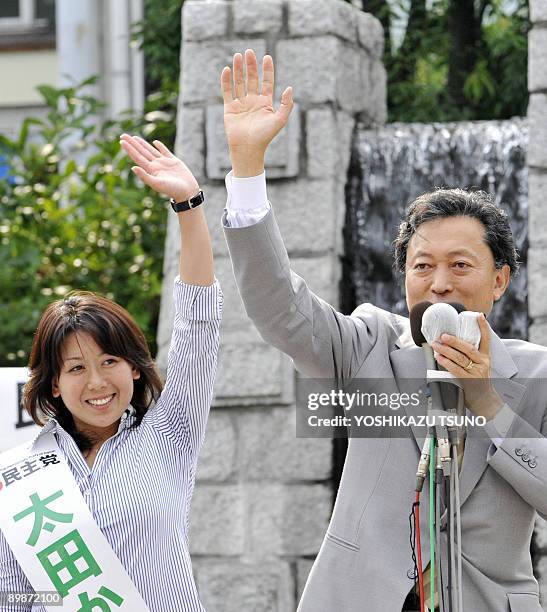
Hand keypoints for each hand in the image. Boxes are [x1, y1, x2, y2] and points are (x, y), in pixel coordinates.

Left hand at [119, 134, 199, 201]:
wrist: (187, 192)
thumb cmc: (172, 190)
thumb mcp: (157, 184)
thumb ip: (145, 176)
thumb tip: (133, 168)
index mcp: (151, 170)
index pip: (137, 157)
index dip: (129, 149)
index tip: (121, 141)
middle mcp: (156, 165)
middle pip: (142, 152)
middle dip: (132, 143)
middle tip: (123, 135)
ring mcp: (164, 163)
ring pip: (151, 150)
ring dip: (142, 144)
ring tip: (134, 137)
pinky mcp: (174, 161)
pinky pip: (165, 151)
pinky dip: (160, 146)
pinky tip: (155, 142)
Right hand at [221, 49, 293, 175]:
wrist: (248, 148)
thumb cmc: (265, 136)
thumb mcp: (280, 120)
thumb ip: (286, 104)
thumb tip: (290, 88)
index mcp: (265, 103)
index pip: (266, 82)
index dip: (267, 70)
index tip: (267, 57)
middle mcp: (253, 102)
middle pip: (252, 79)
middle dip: (251, 65)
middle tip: (249, 52)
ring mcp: (241, 104)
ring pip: (239, 82)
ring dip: (238, 69)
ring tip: (238, 56)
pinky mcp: (230, 109)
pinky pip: (227, 92)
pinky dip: (226, 81)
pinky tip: (227, 70)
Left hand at [431, 313, 503, 419]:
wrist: (484, 401)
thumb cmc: (477, 381)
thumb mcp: (479, 366)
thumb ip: (470, 355)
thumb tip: (451, 342)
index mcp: (486, 357)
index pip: (486, 339)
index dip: (483, 327)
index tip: (479, 316)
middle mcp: (483, 363)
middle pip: (469, 348)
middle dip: (455, 341)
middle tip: (443, 335)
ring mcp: (477, 373)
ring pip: (461, 358)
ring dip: (446, 350)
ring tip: (435, 345)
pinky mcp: (469, 381)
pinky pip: (456, 370)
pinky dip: (447, 363)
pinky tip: (439, 358)